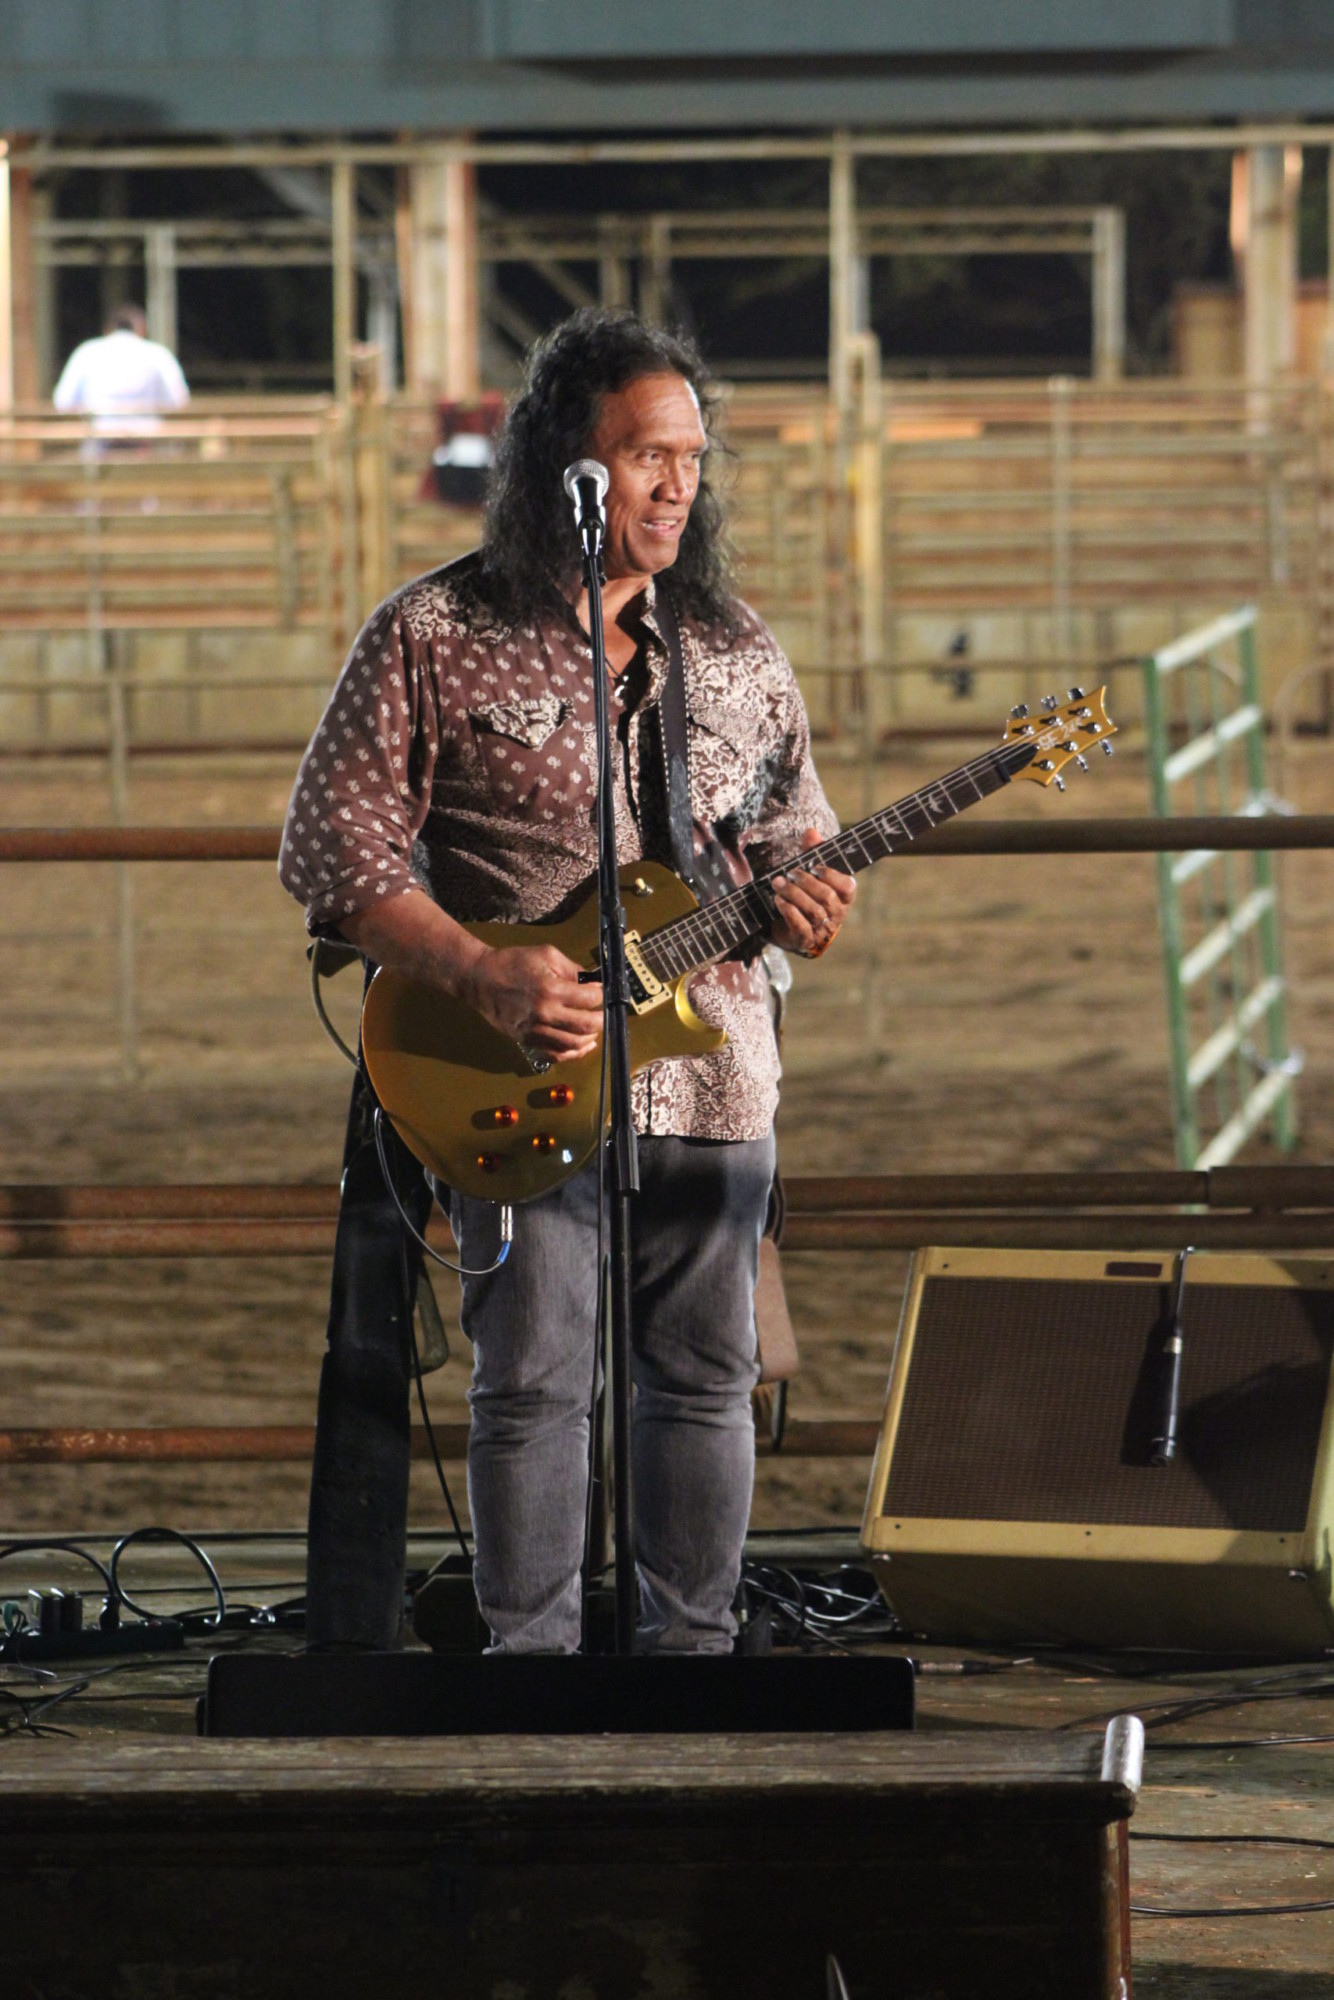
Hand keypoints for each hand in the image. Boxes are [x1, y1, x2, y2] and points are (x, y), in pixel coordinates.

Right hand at [459, 943, 602, 1060]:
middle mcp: (546, 1013)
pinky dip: (573, 1053)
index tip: (602, 993)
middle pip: (587, 1026)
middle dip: (602, 1020)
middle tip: (604, 1013)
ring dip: (590, 1038)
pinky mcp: (528, 1040)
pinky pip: (556, 1054)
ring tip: (594, 1029)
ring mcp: (536, 1030)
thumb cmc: (513, 963)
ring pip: (574, 1044)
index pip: (590, 999)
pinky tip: (582, 1045)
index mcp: (552, 989)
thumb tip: (592, 983)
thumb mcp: (546, 954)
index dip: (601, 996)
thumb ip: (572, 969)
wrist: (480, 980)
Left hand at [769, 829, 855, 957]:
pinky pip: (801, 927)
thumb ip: (812, 853)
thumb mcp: (810, 872)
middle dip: (806, 882)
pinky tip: (779, 900)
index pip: (847, 887)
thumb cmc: (806, 895)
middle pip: (826, 897)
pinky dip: (789, 911)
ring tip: (778, 884)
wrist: (790, 926)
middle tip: (789, 873)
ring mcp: (822, 929)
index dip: (831, 876)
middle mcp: (837, 915)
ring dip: (793, 895)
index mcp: (844, 897)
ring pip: (813, 911)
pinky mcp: (805, 940)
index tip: (814, 867)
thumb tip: (811, 832)